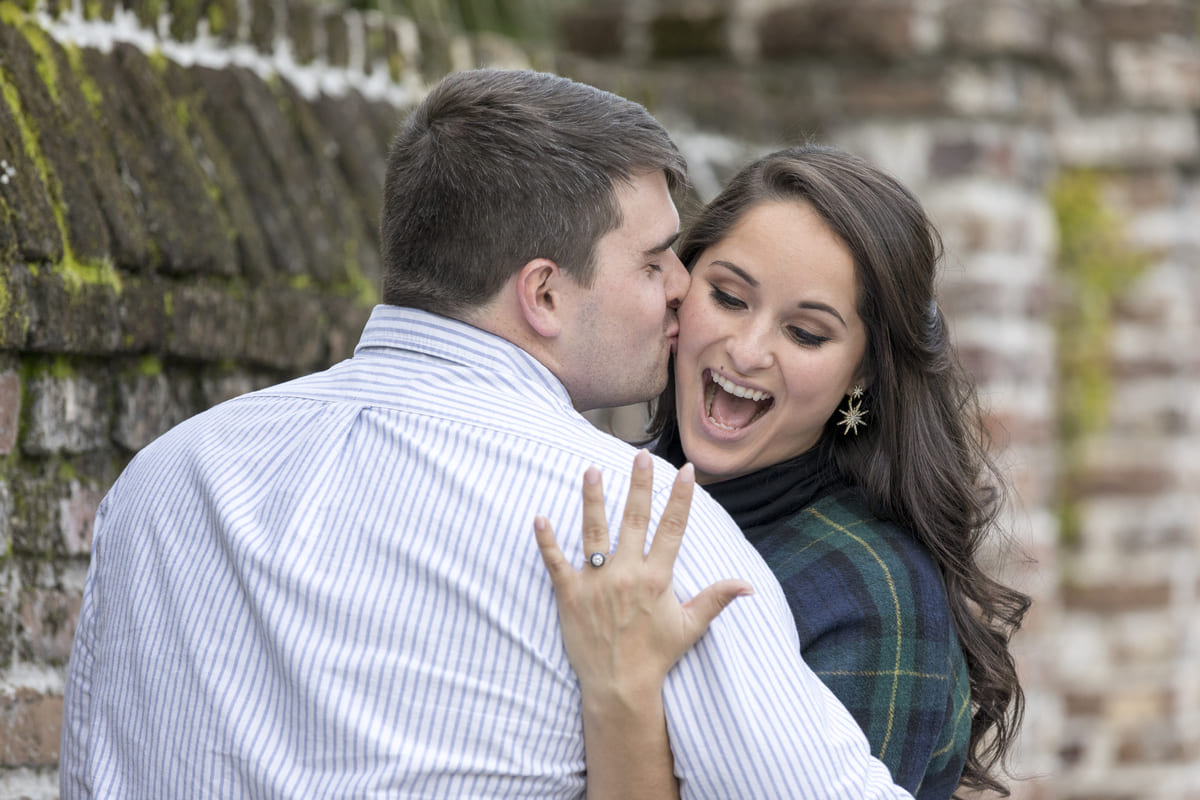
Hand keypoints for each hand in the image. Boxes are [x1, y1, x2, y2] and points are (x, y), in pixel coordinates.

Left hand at [534, 450, 752, 702]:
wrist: (619, 686)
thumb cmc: (656, 656)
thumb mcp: (690, 627)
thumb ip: (716, 599)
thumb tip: (748, 585)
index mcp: (656, 578)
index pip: (672, 529)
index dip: (680, 499)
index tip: (686, 471)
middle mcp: (626, 573)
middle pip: (633, 519)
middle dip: (638, 485)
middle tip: (640, 456)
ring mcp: (596, 582)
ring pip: (594, 532)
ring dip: (592, 500)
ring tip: (591, 470)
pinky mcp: (570, 594)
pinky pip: (555, 562)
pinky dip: (546, 540)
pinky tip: (539, 518)